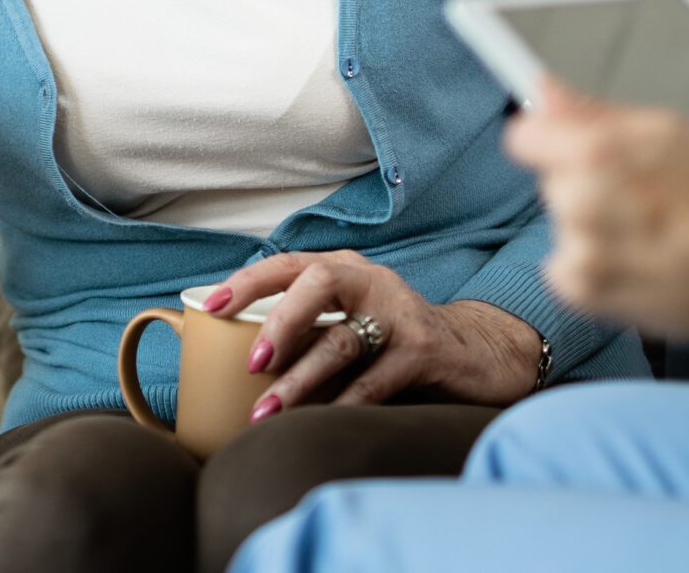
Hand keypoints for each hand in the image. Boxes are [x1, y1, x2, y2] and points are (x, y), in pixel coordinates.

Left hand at [206, 251, 542, 420]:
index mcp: (344, 270)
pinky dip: (344, 405)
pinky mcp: (424, 351)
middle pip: (317, 284)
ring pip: (343, 340)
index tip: (211, 306)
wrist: (476, 353)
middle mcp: (371, 282)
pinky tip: (321, 425)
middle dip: (280, 322)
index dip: (247, 281)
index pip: (288, 264)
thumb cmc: (393, 340)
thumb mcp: (349, 321)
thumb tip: (219, 346)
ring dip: (301, 379)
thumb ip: (302, 327)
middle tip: (252, 362)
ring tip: (267, 410)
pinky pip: (375, 381)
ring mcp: (400, 314)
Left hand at [504, 77, 688, 335]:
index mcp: (594, 152)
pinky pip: (564, 266)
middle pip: (550, 181)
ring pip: (562, 225)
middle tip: (637, 198)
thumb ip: (592, 112)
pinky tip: (635, 262)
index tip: (572, 149)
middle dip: (581, 183)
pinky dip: (591, 266)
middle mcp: (578, 201)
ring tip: (646, 234)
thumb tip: (541, 90)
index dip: (548, 140)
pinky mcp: (582, 292)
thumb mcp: (665, 131)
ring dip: (590, 227)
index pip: (523, 137)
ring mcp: (578, 250)